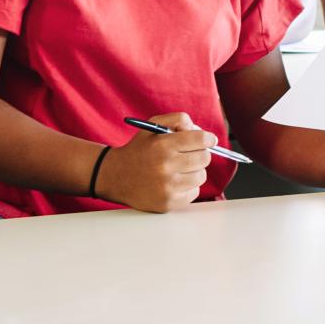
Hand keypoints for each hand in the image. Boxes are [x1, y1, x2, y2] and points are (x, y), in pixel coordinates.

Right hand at [95, 111, 212, 212]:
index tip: (209, 140)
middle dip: (200, 153)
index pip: (200, 139)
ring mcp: (167, 187)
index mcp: (162, 145)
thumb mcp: (152, 126)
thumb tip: (201, 132)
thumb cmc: (138, 150)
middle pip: (204, 158)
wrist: (115, 176)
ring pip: (201, 176)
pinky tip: (174, 181)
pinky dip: (188, 186)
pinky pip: (194, 193)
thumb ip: (178, 119)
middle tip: (191, 153)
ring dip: (194, 171)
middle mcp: (165, 166)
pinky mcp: (167, 203)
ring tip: (180, 168)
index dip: (208, 138)